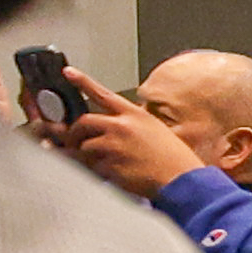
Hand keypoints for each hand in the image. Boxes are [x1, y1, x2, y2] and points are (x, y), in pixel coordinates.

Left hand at [51, 85, 206, 196]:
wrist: (183, 179)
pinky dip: (96, 172)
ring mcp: (114, 146)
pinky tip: (114, 174)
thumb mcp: (154, 129)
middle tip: (75, 142)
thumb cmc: (172, 157)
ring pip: (84, 147)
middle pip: (84, 122)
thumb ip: (128, 124)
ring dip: (87, 156)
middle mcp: (121, 127)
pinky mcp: (110, 166)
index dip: (83, 81)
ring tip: (106, 163)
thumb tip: (105, 128)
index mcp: (134, 115)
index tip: (68, 72)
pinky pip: (90, 168)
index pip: (103, 94)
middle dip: (75, 133)